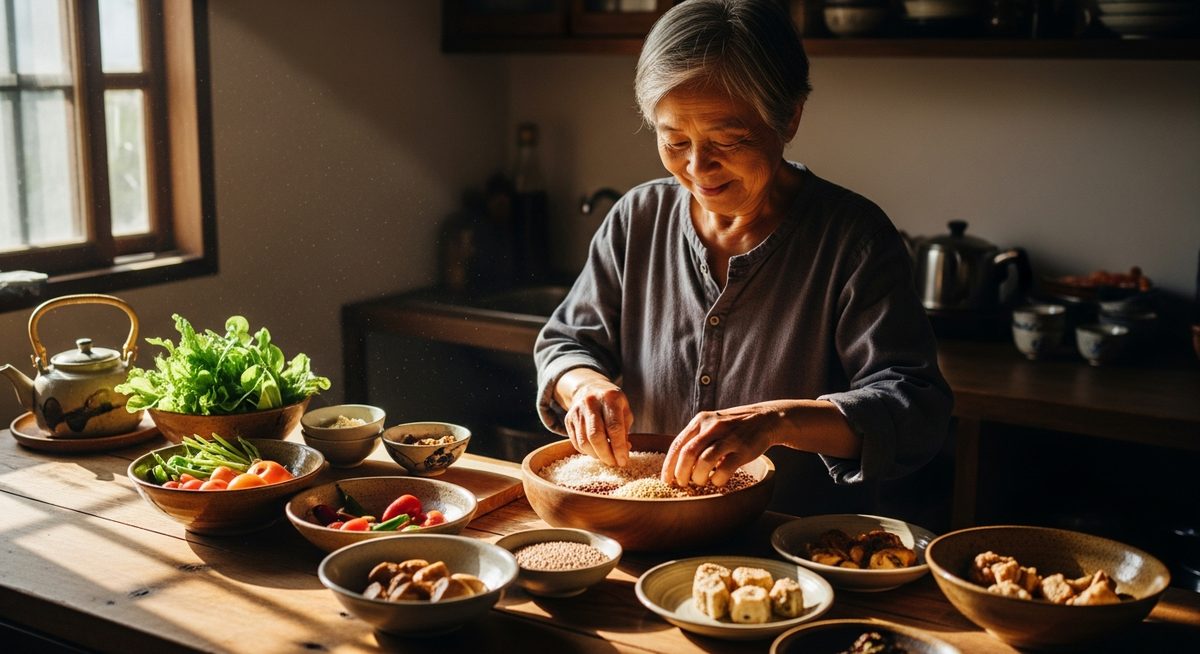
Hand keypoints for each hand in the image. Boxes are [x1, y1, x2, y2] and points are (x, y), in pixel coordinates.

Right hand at [563, 381, 633, 466]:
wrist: (589, 388)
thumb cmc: (612, 403)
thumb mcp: (624, 410)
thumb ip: (625, 431)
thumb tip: (622, 453)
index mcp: (610, 397)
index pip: (614, 427)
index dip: (619, 447)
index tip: (623, 461)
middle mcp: (591, 402)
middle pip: (596, 436)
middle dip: (606, 454)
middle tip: (614, 463)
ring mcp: (577, 410)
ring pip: (584, 441)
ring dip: (596, 455)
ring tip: (606, 458)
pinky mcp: (568, 419)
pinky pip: (576, 442)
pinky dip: (587, 452)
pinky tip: (596, 451)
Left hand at [661, 405, 781, 487]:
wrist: (765, 419)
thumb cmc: (734, 427)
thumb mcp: (712, 424)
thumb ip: (696, 438)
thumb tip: (677, 463)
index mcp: (700, 421)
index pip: (677, 444)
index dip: (669, 465)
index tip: (666, 479)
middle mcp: (712, 427)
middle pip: (688, 454)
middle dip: (681, 473)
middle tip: (681, 484)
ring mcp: (728, 438)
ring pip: (704, 461)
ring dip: (698, 477)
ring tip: (700, 482)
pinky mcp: (743, 450)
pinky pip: (724, 469)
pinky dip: (717, 479)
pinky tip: (718, 481)